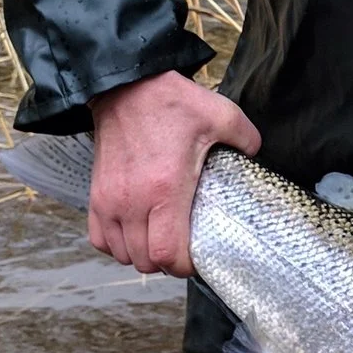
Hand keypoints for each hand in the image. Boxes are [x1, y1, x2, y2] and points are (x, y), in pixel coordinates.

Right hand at [87, 70, 260, 276]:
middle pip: (146, 262)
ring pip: (123, 255)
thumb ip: (247, 139)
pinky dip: (117, 245)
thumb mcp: (221, 115)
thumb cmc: (170, 101)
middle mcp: (132, 201)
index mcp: (165, 188)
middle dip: (168, 263)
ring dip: (143, 255)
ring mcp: (110, 200)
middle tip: (184, 248)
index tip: (198, 257)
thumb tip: (255, 155)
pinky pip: (100, 239)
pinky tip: (135, 233)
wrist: (125, 86)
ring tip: (161, 240)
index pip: (167, 254)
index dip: (185, 266)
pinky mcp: (96, 195)